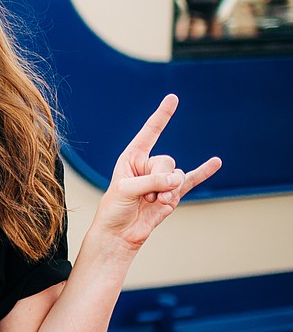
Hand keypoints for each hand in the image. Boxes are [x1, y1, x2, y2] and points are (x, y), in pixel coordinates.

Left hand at [95, 94, 221, 252]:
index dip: (162, 116)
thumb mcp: (126, 191)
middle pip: (167, 161)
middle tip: (146, 195)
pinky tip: (216, 162)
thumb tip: (177, 180)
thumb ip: (151, 182)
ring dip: (167, 193)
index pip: (149, 133)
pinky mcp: (173, 194)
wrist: (120, 233)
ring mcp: (162, 179)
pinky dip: (204, 172)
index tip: (173, 98)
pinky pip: (192, 180)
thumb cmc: (114, 208)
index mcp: (132, 157)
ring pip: (177, 176)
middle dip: (159, 179)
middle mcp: (148, 165)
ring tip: (152, 202)